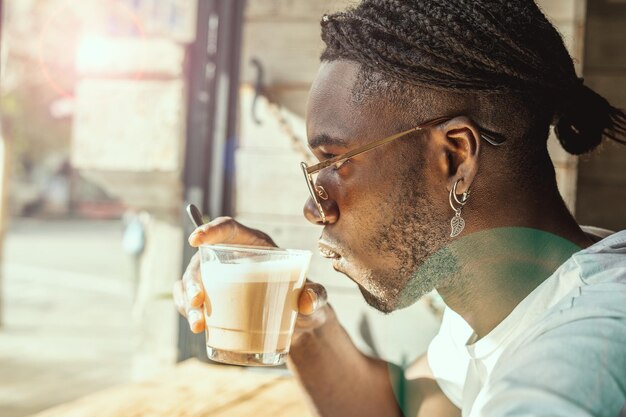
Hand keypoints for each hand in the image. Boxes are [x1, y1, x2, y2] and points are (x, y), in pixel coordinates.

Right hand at [172, 216, 329, 335]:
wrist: (299, 326)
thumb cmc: (305, 300)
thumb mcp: (316, 296)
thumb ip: (316, 295)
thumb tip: (306, 302)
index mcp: (255, 246)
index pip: (229, 228)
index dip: (210, 230)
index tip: (195, 239)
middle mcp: (232, 259)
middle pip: (204, 261)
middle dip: (194, 280)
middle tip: (198, 301)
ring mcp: (220, 280)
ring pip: (191, 283)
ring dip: (187, 301)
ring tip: (199, 325)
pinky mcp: (214, 301)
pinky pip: (190, 301)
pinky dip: (187, 312)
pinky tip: (197, 326)